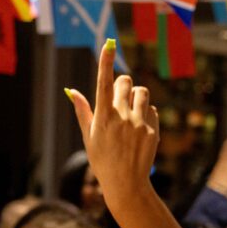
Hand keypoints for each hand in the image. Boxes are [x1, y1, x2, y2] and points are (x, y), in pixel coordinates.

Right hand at [66, 41, 158, 210]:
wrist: (126, 184)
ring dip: (136, 98)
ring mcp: (139, 123)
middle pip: (126, 82)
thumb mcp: (88, 137)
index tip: (109, 43)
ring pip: (142, 93)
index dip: (106, 61)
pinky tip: (140, 132)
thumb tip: (72, 91)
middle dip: (122, 85)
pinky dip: (146, 115)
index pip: (104, 82)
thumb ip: (83, 111)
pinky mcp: (153, 130)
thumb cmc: (102, 160)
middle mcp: (121, 117)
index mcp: (103, 117)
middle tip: (119, 98)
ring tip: (131, 115)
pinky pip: (153, 110)